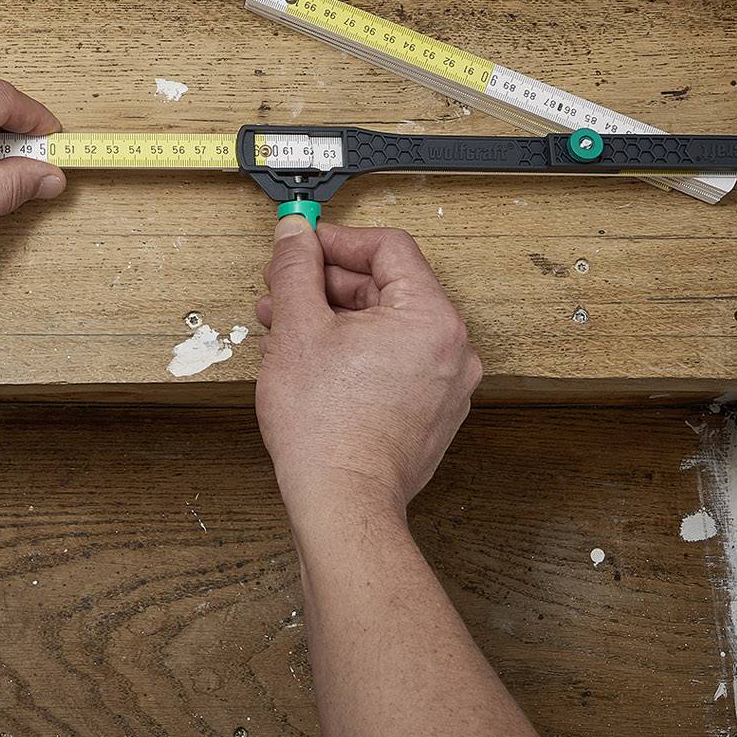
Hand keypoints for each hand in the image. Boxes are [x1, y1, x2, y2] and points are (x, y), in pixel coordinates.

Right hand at [254, 217, 481, 525]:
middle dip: (328, 285)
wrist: (342, 501)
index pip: (388, 248)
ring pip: (387, 328)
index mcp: (432, 318)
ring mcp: (446, 385)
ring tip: (286, 329)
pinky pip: (394, 362)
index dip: (337, 241)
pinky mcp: (431, 413)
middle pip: (388, 288)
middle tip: (283, 289)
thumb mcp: (298, 328)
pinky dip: (356, 352)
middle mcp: (453, 350)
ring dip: (335, 319)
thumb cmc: (326, 429)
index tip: (302, 245)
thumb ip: (297, 269)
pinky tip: (313, 361)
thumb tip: (295, 234)